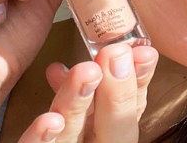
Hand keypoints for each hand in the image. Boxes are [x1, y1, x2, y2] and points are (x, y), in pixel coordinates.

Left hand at [18, 44, 158, 142]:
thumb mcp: (79, 130)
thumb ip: (77, 105)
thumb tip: (57, 68)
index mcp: (107, 140)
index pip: (130, 113)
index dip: (138, 84)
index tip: (144, 52)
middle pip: (113, 131)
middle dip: (117, 92)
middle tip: (118, 55)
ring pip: (72, 140)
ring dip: (80, 105)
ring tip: (85, 71)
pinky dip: (41, 139)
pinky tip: (49, 121)